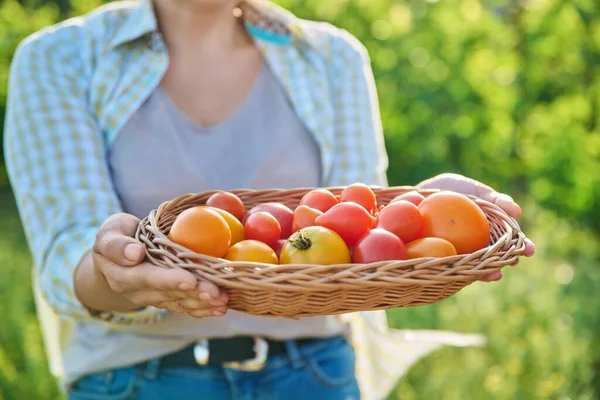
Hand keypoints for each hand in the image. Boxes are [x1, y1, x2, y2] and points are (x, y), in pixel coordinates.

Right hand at [77, 213, 227, 317]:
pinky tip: (222, 308)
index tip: (190, 280)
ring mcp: (154, 298)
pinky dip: (204, 308)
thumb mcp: (109, 233)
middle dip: (194, 293)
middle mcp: (139, 291)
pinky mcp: (167, 300)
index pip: (147, 278)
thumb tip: (134, 254)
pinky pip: (186, 306)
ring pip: (180, 302)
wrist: (117, 257)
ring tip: (224, 299)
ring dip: (203, 302)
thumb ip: (116, 244)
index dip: (169, 280)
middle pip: (169, 293)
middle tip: (216, 293)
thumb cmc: (117, 237)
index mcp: (123, 274)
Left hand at [417, 173, 534, 281]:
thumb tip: (516, 210)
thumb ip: (493, 199)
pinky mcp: (447, 255)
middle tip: (514, 262)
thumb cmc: (452, 189)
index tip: (530, 251)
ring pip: (479, 262)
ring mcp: (465, 249)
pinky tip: (467, 276)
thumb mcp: (474, 190)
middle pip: (499, 253)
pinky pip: (455, 264)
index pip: (511, 238)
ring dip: (488, 270)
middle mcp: (481, 240)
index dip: (522, 246)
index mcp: (491, 226)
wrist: (420, 194)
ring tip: (495, 274)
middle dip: (508, 260)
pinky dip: (462, 270)